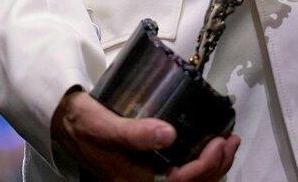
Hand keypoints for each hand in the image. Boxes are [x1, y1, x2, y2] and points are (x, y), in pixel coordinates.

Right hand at [51, 89, 239, 180]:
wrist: (66, 121)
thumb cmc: (84, 122)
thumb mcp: (105, 125)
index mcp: (135, 180)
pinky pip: (182, 173)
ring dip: (214, 166)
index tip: (219, 142)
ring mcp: (147, 178)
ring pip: (190, 181)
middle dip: (217, 166)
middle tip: (231, 140)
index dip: (206, 165)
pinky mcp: (149, 168)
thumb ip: (135, 133)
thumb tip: (168, 134)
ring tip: (228, 144)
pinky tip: (210, 147)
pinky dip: (201, 163)